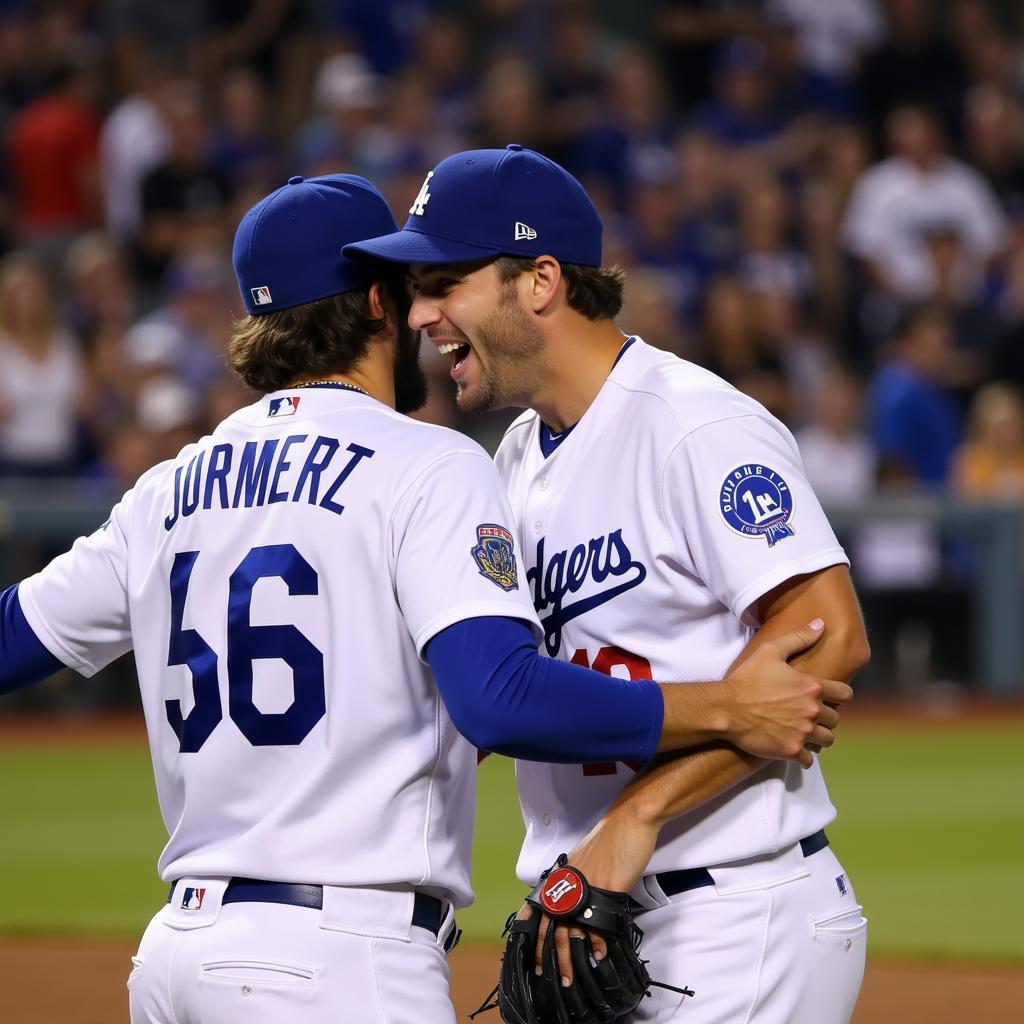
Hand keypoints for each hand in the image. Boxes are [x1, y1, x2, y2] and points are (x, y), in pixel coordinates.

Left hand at [523, 809, 657, 985]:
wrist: (631, 821)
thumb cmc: (611, 839)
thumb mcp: (586, 860)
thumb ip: (578, 881)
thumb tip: (578, 903)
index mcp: (563, 875)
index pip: (539, 906)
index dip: (531, 931)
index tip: (529, 952)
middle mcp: (570, 882)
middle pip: (552, 926)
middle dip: (550, 956)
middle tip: (552, 976)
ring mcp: (587, 887)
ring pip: (571, 930)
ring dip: (571, 957)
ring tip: (571, 976)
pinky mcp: (606, 888)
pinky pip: (598, 923)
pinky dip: (598, 943)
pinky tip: (598, 955)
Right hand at [723, 619, 851, 766]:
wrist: (725, 708)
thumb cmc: (747, 678)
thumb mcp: (769, 651)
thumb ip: (798, 638)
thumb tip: (820, 624)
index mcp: (812, 687)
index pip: (845, 694)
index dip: (838, 695)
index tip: (828, 697)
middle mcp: (812, 711)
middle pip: (836, 719)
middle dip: (825, 717)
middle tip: (810, 714)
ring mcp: (802, 733)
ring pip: (827, 740)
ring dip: (818, 736)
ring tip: (805, 732)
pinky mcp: (790, 751)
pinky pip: (809, 760)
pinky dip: (803, 755)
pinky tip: (793, 747)